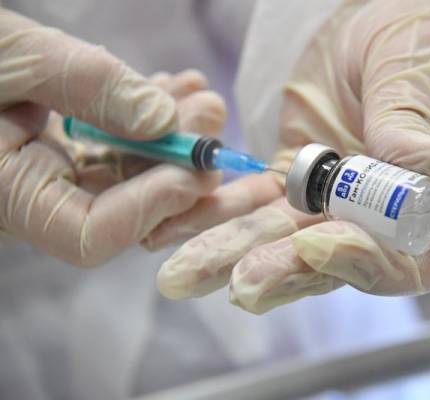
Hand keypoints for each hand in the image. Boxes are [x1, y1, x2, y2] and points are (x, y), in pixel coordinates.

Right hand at [0, 8, 225, 265]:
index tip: (196, 169)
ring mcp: (59, 177)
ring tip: (200, 94)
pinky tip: (176, 89)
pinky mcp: (72, 152)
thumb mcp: (13, 57)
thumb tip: (165, 122)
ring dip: (177, 137)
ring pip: (135, 176)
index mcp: (11, 195)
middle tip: (214, 120)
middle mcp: (40, 199)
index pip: (90, 235)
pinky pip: (123, 148)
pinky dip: (152, 120)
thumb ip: (86, 84)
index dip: (151, 207)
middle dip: (183, 168)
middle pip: (130, 212)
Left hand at [150, 0, 429, 312]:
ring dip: (233, 257)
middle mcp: (377, 214)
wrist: (365, 13)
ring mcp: (328, 202)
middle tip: (238, 285)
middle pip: (334, 264)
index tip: (314, 241)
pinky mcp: (287, 182)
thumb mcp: (425, 69)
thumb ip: (416, 120)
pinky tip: (172, 226)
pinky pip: (248, 206)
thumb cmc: (416, 35)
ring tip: (182, 274)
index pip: (408, 259)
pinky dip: (212, 216)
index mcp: (429, 198)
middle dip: (283, 273)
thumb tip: (427, 169)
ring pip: (280, 242)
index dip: (364, 261)